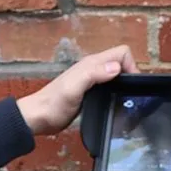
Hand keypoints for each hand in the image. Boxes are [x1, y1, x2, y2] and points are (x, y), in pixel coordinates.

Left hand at [16, 45, 138, 135]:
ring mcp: (91, 82)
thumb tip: (116, 68)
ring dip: (123, 85)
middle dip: (130, 75)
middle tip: (130, 95)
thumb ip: (94, 74)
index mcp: (92, 64)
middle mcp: (94, 69)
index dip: (131, 65)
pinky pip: (108, 88)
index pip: (122, 53)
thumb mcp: (74, 88)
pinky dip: (114, 93)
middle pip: (120, 63)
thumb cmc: (54, 104)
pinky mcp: (89, 95)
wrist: (38, 118)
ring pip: (115, 76)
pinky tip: (113, 105)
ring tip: (125, 101)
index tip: (132, 85)